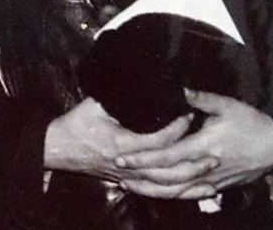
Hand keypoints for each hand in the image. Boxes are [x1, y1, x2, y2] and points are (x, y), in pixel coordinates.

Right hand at [44, 97, 218, 198]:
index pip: (157, 140)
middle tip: (213, 153)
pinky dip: (176, 193)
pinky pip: (156, 192)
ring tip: (210, 174)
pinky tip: (192, 191)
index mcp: (121, 143)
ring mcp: (128, 177)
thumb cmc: (76, 124)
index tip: (189, 114)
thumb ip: (117, 96)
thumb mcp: (95, 105)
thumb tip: (136, 79)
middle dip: (192, 162)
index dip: (176, 128)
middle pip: (167, 169)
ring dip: (189, 180)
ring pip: (164, 184)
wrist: (59, 148)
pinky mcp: (127, 182)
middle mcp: (128, 164)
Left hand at [118, 90, 272, 195]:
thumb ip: (199, 98)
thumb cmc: (252, 123)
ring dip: (152, 191)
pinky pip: (192, 196)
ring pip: (177, 191)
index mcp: (203, 146)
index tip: (122, 156)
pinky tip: (158, 195)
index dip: (143, 158)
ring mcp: (212, 180)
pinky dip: (173, 197)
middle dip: (141, 176)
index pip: (166, 156)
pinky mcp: (219, 187)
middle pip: (167, 178)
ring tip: (131, 187)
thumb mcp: (226, 105)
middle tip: (118, 172)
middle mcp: (205, 167)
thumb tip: (177, 89)